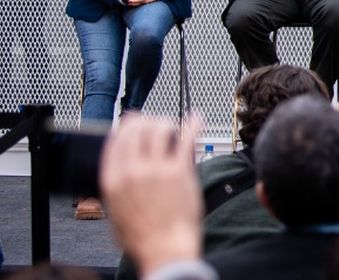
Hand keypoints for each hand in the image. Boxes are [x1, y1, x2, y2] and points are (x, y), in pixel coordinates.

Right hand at [100, 114, 203, 276]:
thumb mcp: (115, 213)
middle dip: (145, 121)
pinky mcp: (179, 171)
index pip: (116, 142)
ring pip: (159, 129)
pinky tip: (196, 119)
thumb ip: (118, 190)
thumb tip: (122, 173)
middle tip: (153, 121)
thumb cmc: (142, 237)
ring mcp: (156, 169)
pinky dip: (192, 125)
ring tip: (171, 125)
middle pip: (137, 130)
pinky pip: (186, 138)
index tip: (132, 122)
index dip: (125, 127)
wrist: (165, 248)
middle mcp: (132, 171)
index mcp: (113, 181)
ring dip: (165, 123)